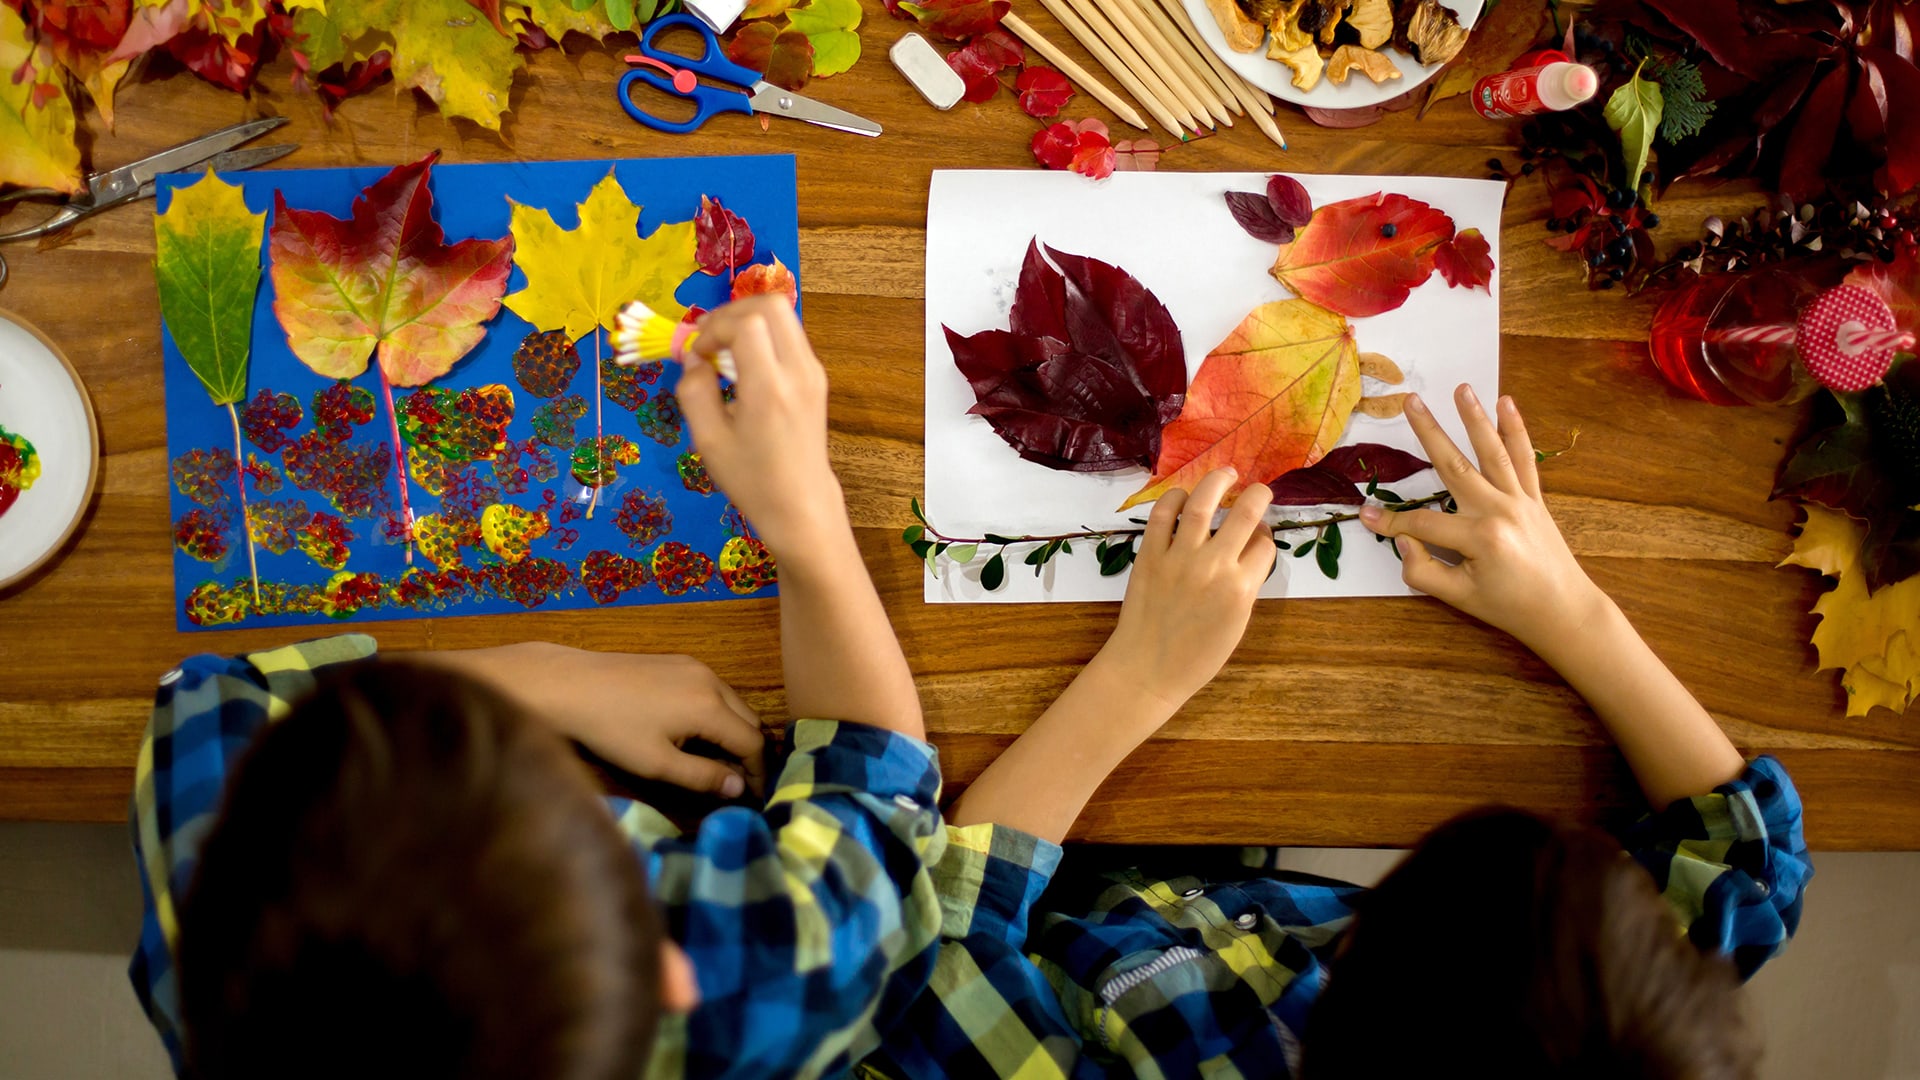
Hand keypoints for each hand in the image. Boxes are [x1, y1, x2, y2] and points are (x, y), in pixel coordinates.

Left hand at [410, 644, 765, 798]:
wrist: (568, 684)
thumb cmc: (610, 729)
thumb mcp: (656, 764)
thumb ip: (702, 776)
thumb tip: (739, 788)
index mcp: (710, 707)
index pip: (753, 743)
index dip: (759, 773)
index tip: (756, 797)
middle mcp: (711, 680)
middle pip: (750, 720)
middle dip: (750, 753)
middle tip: (741, 783)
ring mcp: (695, 666)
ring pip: (734, 703)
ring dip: (734, 732)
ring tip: (721, 762)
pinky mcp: (679, 661)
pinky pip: (714, 690)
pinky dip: (718, 713)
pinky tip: (698, 732)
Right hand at [676, 295, 844, 555]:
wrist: (801, 504)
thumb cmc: (751, 479)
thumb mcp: (708, 441)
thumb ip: (694, 392)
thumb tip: (693, 358)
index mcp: (770, 389)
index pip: (747, 323)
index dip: (714, 327)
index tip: (697, 355)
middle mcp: (799, 372)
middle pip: (772, 304)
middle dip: (732, 311)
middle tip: (708, 339)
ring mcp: (814, 372)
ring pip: (783, 315)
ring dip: (748, 321)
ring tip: (723, 352)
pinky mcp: (817, 377)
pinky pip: (789, 336)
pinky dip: (763, 336)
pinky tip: (744, 366)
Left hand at [1102, 467, 1275, 711]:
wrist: (1148, 668)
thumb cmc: (1197, 655)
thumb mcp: (1237, 623)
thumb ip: (1248, 584)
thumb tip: (1253, 547)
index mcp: (1241, 587)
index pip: (1265, 543)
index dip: (1266, 535)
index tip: (1261, 533)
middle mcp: (1214, 565)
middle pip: (1245, 513)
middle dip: (1258, 494)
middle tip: (1258, 488)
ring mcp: (1179, 557)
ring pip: (1202, 502)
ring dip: (1217, 481)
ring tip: (1226, 473)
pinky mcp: (1150, 554)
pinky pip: (1162, 515)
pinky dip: (1174, 498)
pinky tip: (1182, 496)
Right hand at [1357, 386, 1606, 655]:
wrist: (1564, 611)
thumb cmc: (1510, 607)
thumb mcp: (1460, 599)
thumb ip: (1423, 571)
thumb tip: (1402, 541)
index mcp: (1479, 536)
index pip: (1422, 523)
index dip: (1390, 522)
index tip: (1365, 515)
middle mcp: (1500, 509)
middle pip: (1454, 466)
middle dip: (1429, 432)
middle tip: (1411, 401)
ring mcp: (1520, 500)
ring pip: (1492, 452)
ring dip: (1475, 418)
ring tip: (1462, 388)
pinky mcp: (1534, 498)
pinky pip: (1524, 459)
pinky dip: (1517, 430)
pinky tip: (1507, 404)